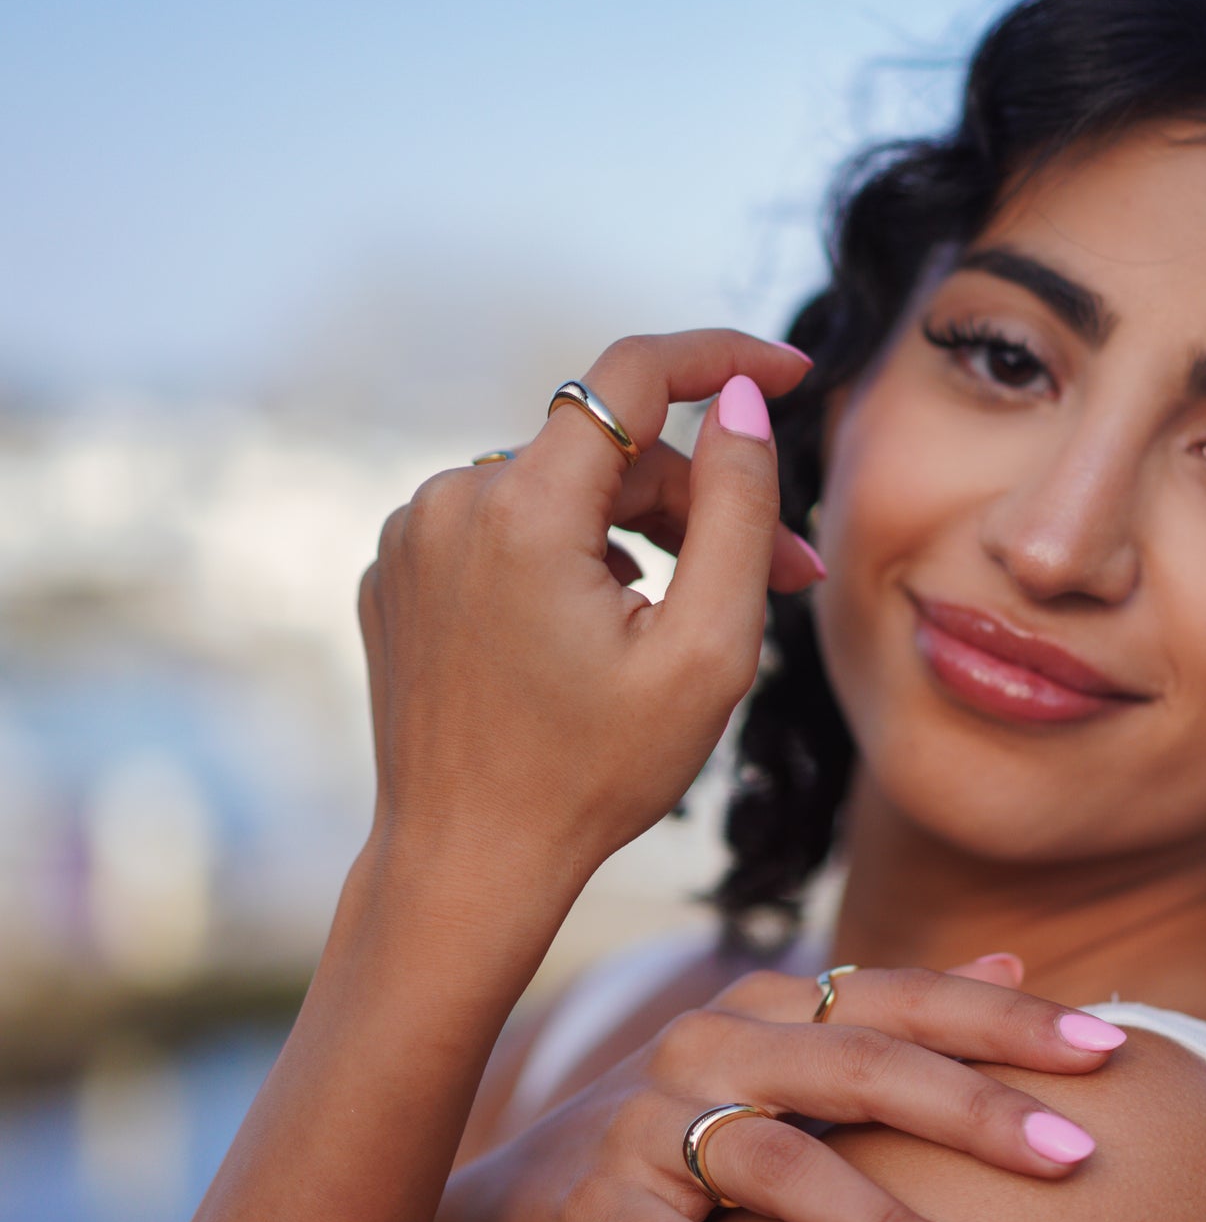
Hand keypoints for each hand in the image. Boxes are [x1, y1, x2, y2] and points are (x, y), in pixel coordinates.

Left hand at [357, 332, 817, 905]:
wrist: (467, 862)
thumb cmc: (595, 774)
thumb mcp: (705, 650)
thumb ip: (736, 509)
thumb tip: (741, 404)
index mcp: (523, 511)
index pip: (634, 375)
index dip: (723, 358)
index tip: (789, 373)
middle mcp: (450, 501)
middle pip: (606, 453)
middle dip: (700, 500)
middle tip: (784, 572)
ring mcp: (414, 536)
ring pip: (559, 490)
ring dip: (637, 533)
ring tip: (688, 615)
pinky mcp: (401, 572)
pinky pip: (505, 528)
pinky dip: (567, 555)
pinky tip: (601, 626)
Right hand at [417, 957, 1125, 1221]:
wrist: (516, 1207)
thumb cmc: (680, 1132)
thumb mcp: (784, 1062)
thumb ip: (893, 1015)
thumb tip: (1012, 957)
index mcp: (769, 1005)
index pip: (902, 996)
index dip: (1005, 1017)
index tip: (1112, 1047)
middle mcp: (713, 1043)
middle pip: (856, 1064)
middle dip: (972, 1108)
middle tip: (1080, 1156)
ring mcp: (647, 1122)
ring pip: (781, 1164)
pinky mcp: (597, 1207)